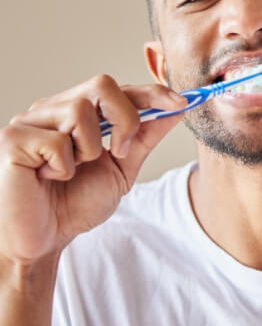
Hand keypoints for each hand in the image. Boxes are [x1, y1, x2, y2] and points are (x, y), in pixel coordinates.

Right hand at [0, 75, 186, 264]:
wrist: (42, 241)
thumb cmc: (74, 204)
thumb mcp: (121, 169)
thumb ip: (144, 137)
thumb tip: (175, 110)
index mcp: (79, 113)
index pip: (119, 89)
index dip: (152, 93)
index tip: (181, 103)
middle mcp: (54, 109)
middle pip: (102, 84)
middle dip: (125, 119)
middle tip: (119, 153)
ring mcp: (31, 120)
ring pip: (80, 110)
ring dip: (88, 150)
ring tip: (72, 171)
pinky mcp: (13, 139)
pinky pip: (56, 141)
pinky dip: (63, 167)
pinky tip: (49, 177)